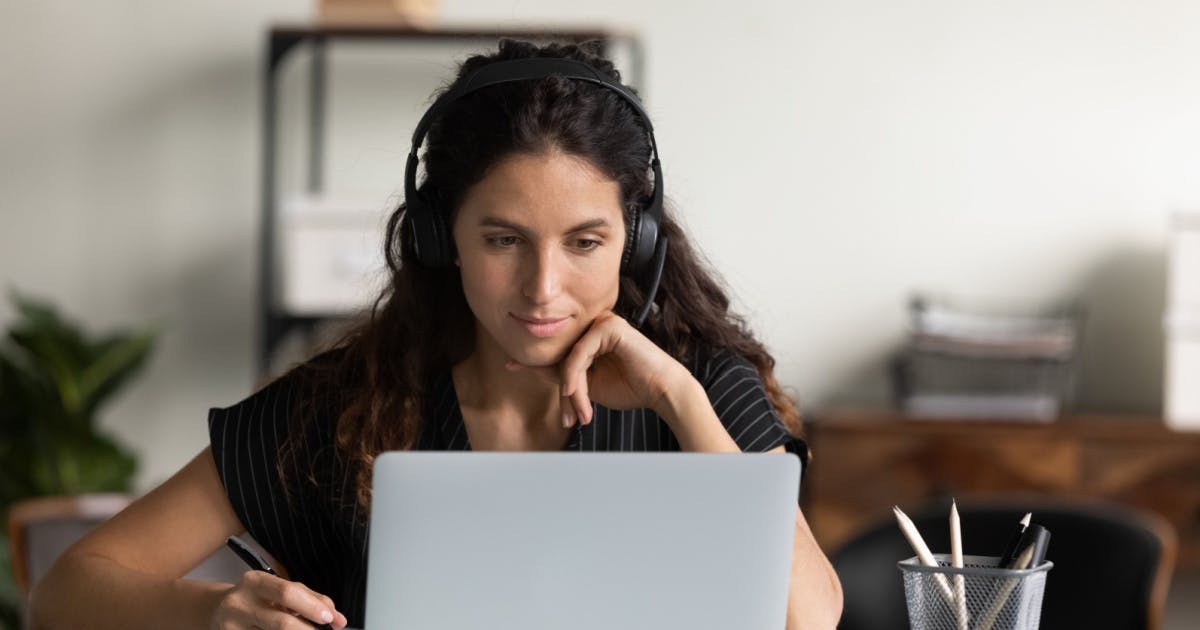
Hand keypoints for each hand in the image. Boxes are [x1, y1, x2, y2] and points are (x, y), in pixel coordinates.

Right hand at [210, 570, 347, 628]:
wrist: (218, 611)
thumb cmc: (257, 599)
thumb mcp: (279, 590)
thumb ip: (309, 598)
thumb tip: (337, 617)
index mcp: (255, 582)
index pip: (288, 593)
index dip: (312, 607)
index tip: (331, 619)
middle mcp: (240, 603)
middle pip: (281, 622)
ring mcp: (232, 627)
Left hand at [505, 311, 692, 426]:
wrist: (662, 392)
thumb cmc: (630, 389)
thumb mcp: (588, 385)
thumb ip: (563, 375)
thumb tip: (530, 367)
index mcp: (590, 336)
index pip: (559, 351)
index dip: (534, 362)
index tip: (510, 366)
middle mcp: (594, 325)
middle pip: (562, 356)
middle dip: (564, 391)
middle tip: (569, 418)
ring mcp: (602, 322)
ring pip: (569, 357)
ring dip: (572, 389)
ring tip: (581, 412)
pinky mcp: (609, 326)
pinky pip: (579, 353)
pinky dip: (574, 375)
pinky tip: (575, 392)